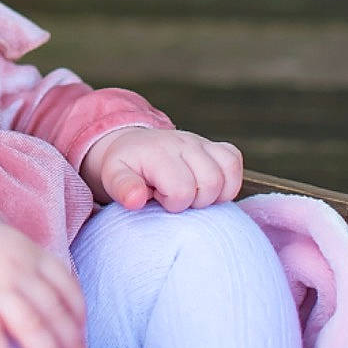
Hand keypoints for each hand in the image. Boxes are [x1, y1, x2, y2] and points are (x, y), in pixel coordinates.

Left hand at [81, 126, 241, 212]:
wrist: (132, 145)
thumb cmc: (125, 167)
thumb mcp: (113, 177)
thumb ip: (123, 188)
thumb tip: (135, 200)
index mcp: (158, 153)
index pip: (182, 189)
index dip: (173, 204)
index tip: (159, 199)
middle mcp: (183, 143)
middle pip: (210, 183)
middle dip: (194, 201)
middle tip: (174, 197)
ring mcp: (201, 143)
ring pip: (226, 174)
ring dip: (212, 194)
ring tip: (190, 193)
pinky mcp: (214, 146)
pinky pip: (234, 162)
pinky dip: (228, 181)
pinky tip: (209, 189)